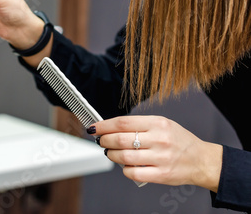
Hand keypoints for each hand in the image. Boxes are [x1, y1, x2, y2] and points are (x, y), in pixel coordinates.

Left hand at [91, 115, 221, 191]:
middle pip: (120, 139)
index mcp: (158, 123)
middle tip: (102, 141)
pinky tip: (126, 166)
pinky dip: (124, 170)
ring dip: (111, 155)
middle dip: (105, 140)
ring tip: (111, 153)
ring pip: (124, 157)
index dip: (104, 126)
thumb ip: (139, 125)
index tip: (95, 128)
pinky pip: (133, 173)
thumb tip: (111, 127)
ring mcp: (161, 158)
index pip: (123, 122)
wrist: (202, 160)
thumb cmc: (179, 141)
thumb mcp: (162, 124)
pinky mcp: (162, 175)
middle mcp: (159, 139)